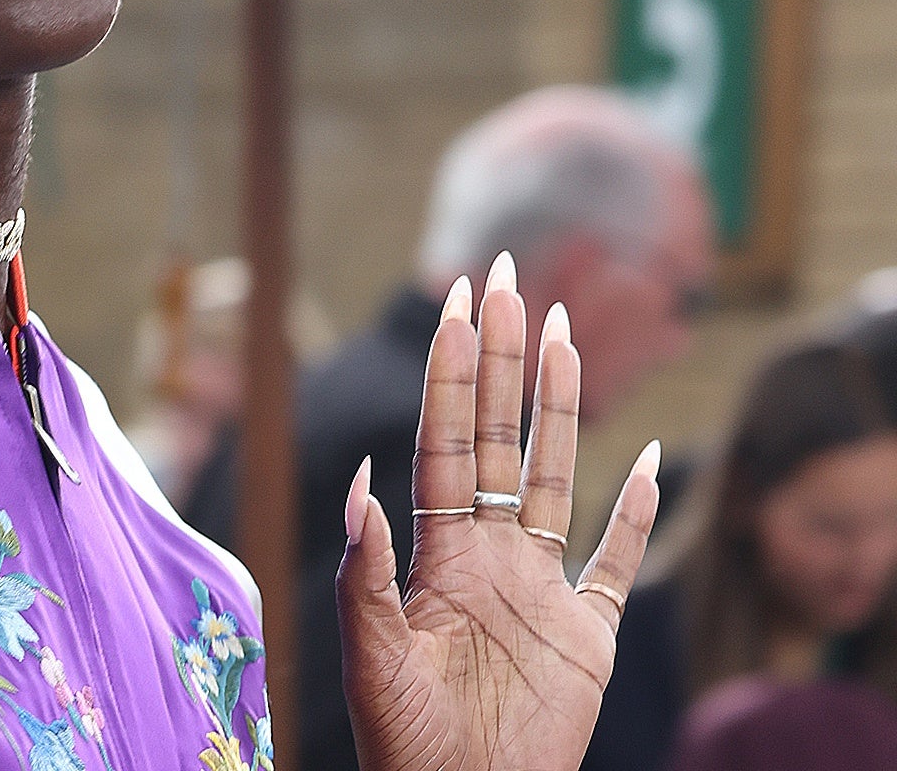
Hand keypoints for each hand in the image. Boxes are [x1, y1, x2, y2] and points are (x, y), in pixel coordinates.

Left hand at [335, 253, 660, 770]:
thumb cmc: (404, 741)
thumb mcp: (372, 655)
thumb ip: (365, 572)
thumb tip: (361, 483)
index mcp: (437, 551)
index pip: (445, 437)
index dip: (451, 370)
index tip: (457, 301)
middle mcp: (489, 552)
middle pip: (496, 433)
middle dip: (501, 358)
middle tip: (507, 281)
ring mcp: (540, 587)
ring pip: (554, 475)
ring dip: (559, 406)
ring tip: (562, 334)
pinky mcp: (588, 636)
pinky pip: (616, 563)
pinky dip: (635, 515)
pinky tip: (645, 460)